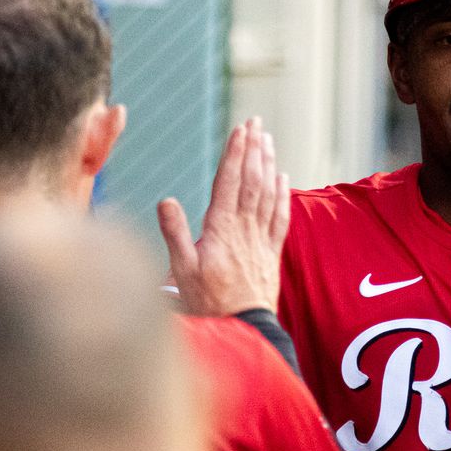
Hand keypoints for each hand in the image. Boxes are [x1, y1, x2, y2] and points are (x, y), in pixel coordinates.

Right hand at [158, 117, 289, 316]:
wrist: (242, 328)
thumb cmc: (207, 302)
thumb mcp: (181, 270)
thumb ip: (174, 234)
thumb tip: (166, 200)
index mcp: (221, 229)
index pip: (230, 182)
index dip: (235, 153)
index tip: (240, 129)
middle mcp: (244, 229)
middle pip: (252, 180)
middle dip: (253, 149)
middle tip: (256, 123)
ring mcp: (260, 239)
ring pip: (267, 193)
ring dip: (268, 164)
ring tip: (268, 140)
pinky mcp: (271, 253)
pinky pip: (280, 217)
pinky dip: (282, 195)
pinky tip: (283, 178)